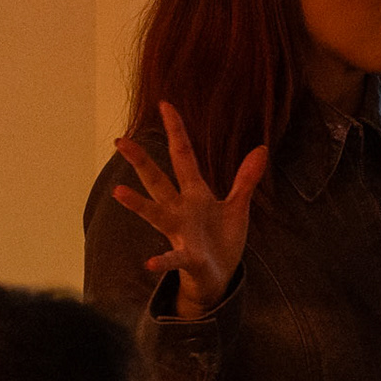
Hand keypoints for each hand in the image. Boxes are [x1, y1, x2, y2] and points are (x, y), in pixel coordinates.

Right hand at [112, 102, 267, 318]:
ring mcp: (180, 233)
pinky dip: (162, 261)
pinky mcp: (187, 257)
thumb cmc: (222, 239)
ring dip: (138, 204)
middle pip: (158, 180)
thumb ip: (246, 179)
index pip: (183, 156)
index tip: (165, 105)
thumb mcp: (237, 206)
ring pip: (156, 214)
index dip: (176, 131)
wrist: (218, 276)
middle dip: (140, 161)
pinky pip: (173, 258)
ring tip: (119, 192)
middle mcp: (180, 209)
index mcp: (195, 193)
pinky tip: (150, 263)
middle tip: (120, 141)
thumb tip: (262, 148)